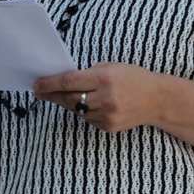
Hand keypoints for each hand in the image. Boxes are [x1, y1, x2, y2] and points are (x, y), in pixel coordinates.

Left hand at [33, 63, 163, 132]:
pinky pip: (88, 119)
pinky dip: (85, 112)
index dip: (49, 84)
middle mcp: (105, 97)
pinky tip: (90, 105)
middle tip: (41, 92)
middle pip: (68, 98)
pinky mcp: (109, 127)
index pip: (68, 82)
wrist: (157, 99)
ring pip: (76, 111)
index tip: (36, 85)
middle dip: (52, 95)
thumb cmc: (133, 78)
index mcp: (104, 78)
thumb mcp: (111, 67)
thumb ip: (88, 73)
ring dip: (69, 103)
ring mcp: (107, 115)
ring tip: (65, 96)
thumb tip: (62, 80)